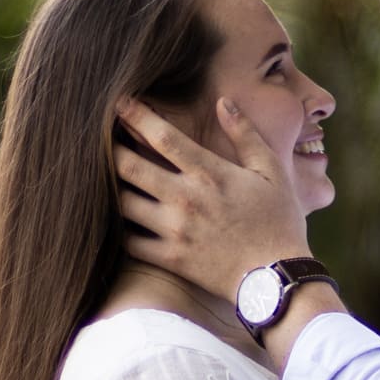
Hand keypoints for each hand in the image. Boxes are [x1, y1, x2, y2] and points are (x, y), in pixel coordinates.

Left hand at [114, 98, 308, 300]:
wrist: (278, 277)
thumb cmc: (279, 221)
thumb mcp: (271, 171)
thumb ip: (246, 134)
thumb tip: (224, 102)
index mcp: (210, 173)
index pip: (163, 137)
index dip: (136, 116)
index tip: (120, 102)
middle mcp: (186, 199)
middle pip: (130, 166)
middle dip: (109, 147)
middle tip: (100, 138)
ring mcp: (175, 231)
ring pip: (123, 203)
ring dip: (111, 186)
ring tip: (104, 175)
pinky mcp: (170, 259)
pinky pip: (129, 241)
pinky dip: (119, 227)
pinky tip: (118, 217)